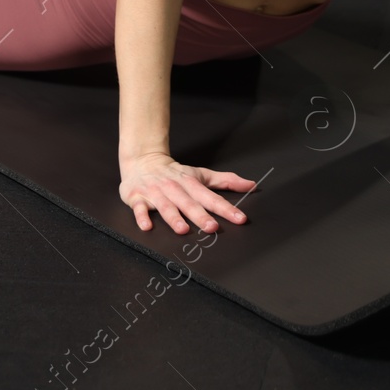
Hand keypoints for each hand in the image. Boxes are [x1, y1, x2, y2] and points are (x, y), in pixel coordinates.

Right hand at [119, 152, 254, 233]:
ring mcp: (155, 193)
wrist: (143, 160)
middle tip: (212, 228)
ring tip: (183, 230)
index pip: (211, 198)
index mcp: (191, 183)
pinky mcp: (137, 197)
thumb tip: (251, 185)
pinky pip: (140, 208)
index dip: (226, 208)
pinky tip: (147, 226)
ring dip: (174, 218)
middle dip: (200, 216)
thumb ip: (226, 181)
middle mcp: (174, 188)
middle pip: (189, 203)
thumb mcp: (201, 174)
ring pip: (166, 206)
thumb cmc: (175, 173)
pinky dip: (142, 217)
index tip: (239, 218)